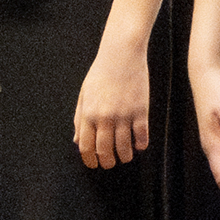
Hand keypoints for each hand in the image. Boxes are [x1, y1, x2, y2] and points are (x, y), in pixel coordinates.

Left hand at [72, 42, 149, 169]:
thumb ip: (79, 119)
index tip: (94, 165)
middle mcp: (105, 117)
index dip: (89, 160)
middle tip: (110, 164)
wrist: (121, 54)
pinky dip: (140, 145)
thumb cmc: (100, 73)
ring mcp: (124, 115)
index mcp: (88, 113)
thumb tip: (77, 142)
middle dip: (107, 162)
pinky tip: (139, 145)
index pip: (86, 146)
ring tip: (125, 157)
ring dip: (125, 157)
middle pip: (105, 150)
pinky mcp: (140, 111)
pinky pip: (142, 136)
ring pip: (124, 147)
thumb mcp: (84, 94)